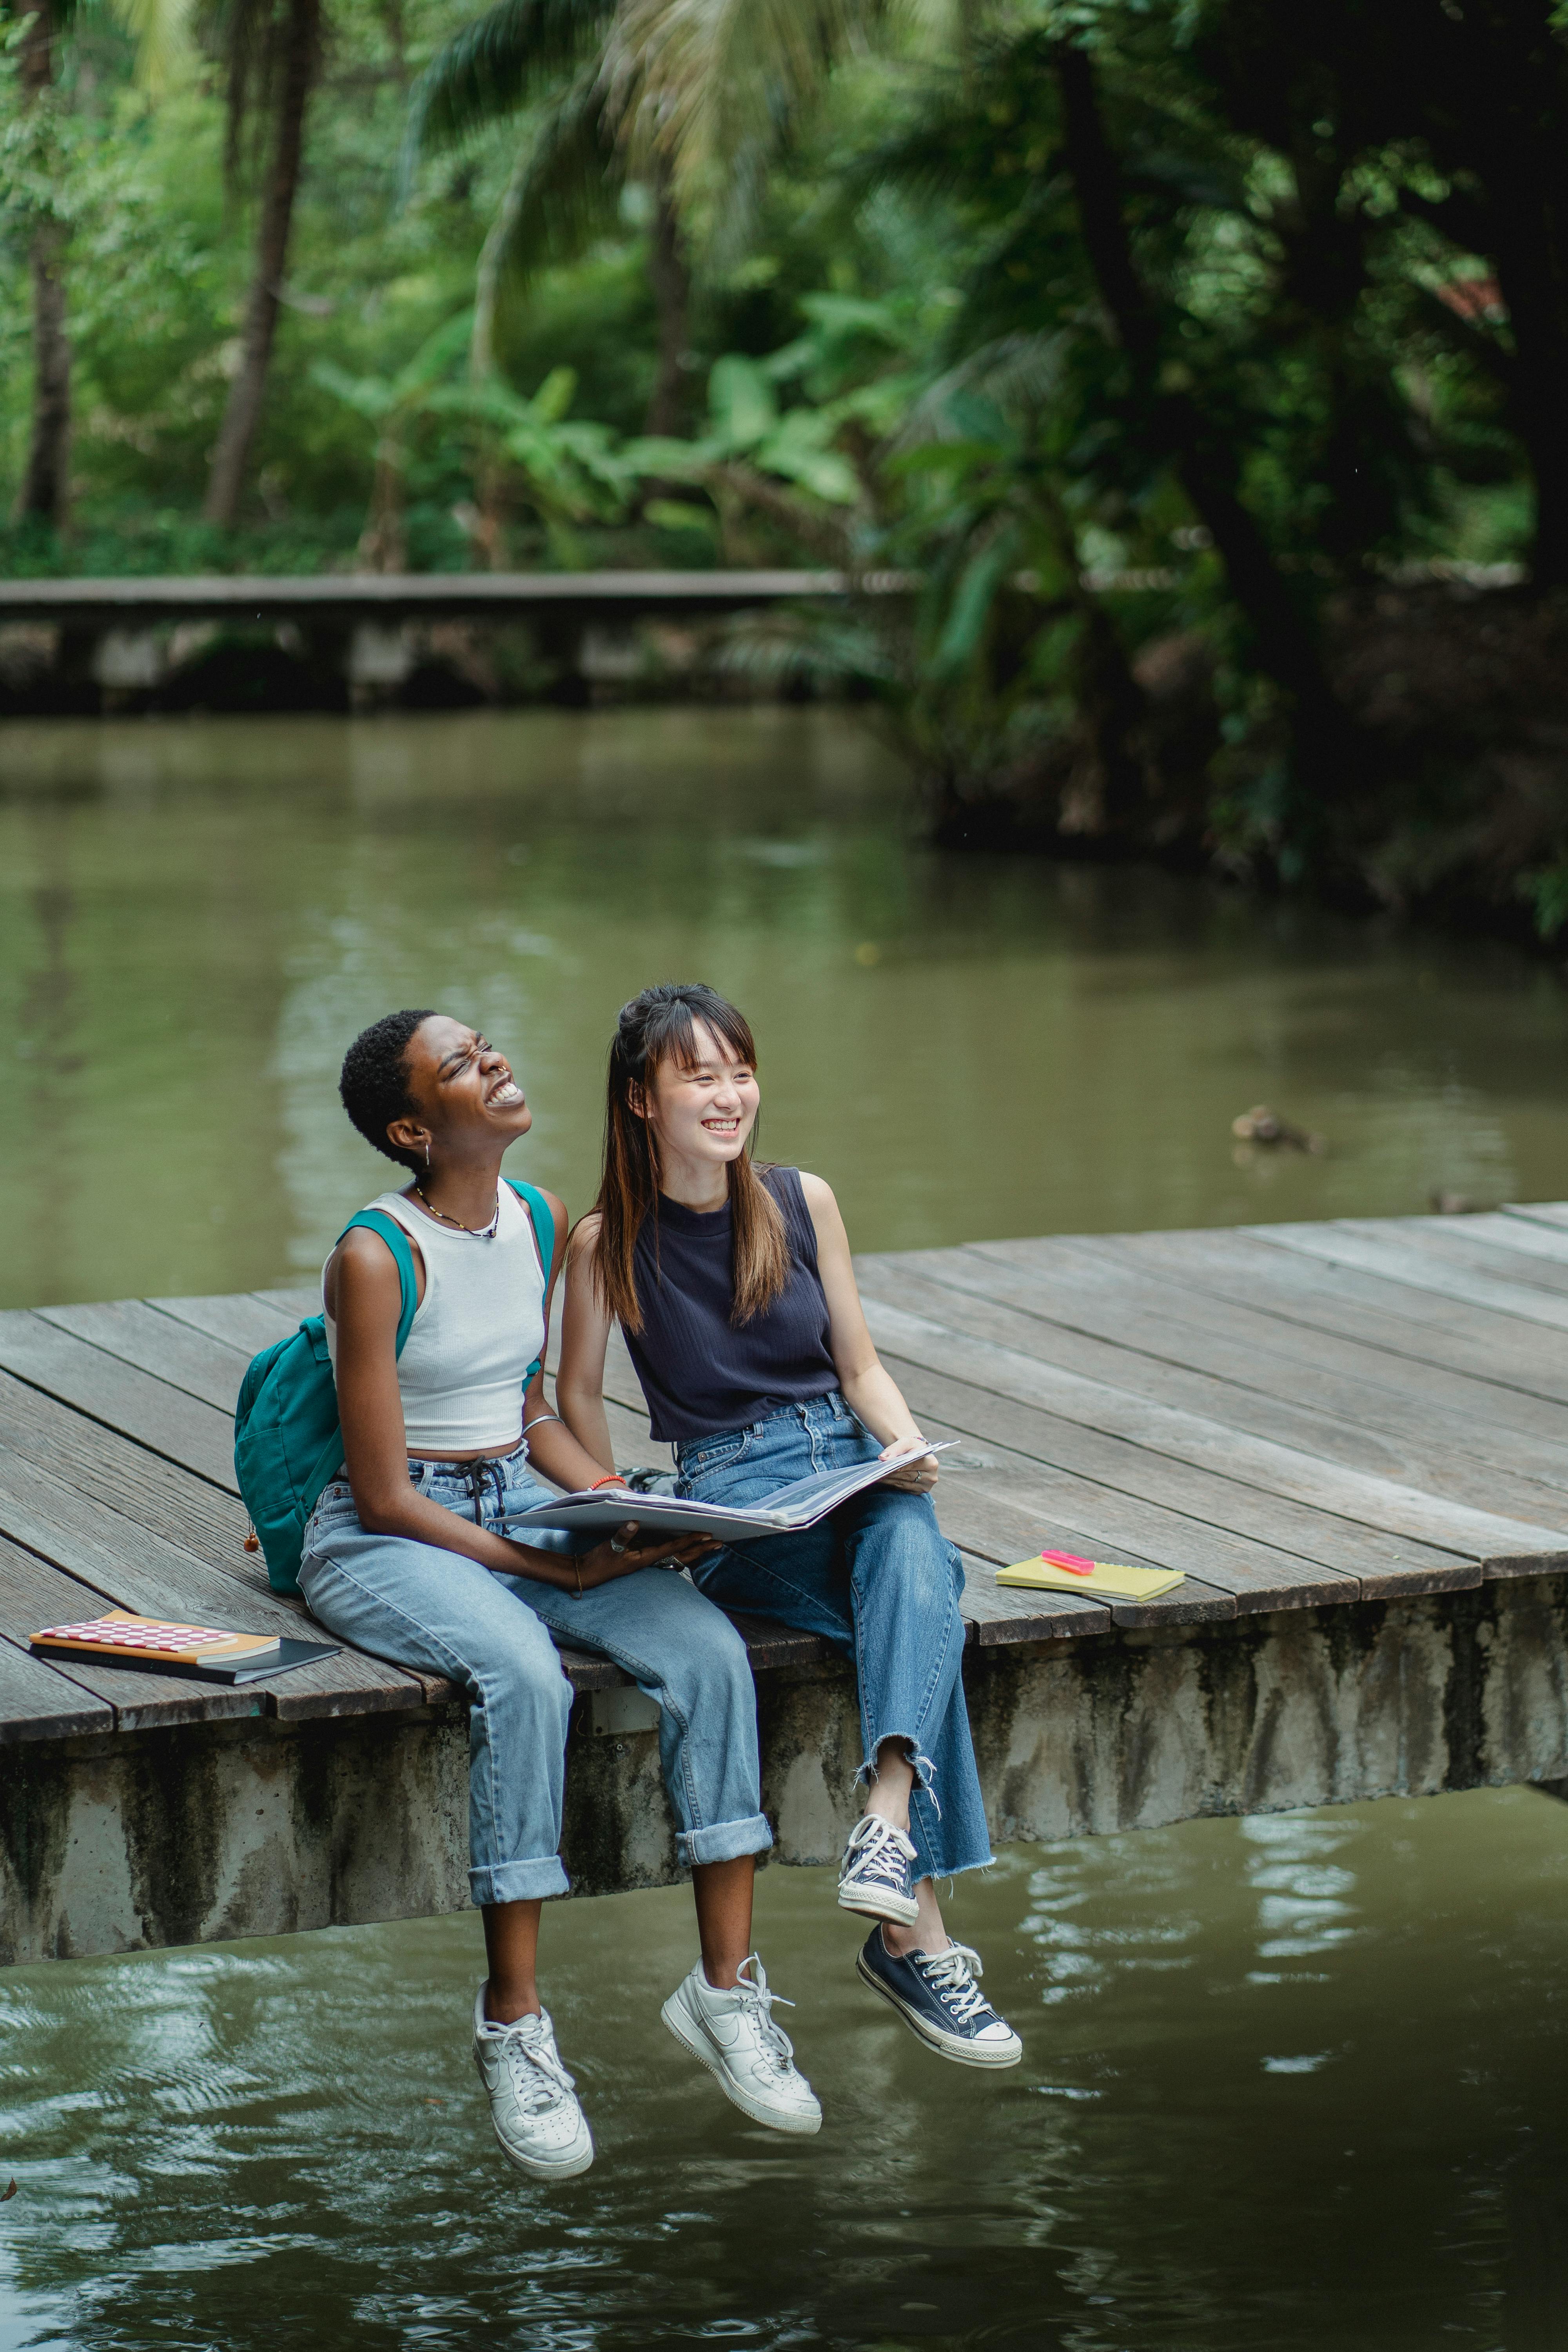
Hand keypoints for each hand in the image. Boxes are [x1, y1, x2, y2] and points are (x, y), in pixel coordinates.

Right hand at [574, 1522, 719, 1588]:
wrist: (589, 1574)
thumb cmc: (599, 1562)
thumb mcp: (609, 1547)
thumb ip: (622, 1536)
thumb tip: (634, 1522)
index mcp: (646, 1558)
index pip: (673, 1548)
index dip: (690, 1541)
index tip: (706, 1535)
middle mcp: (651, 1560)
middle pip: (682, 1555)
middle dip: (700, 1549)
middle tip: (719, 1543)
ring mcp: (648, 1560)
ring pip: (677, 1555)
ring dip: (694, 1550)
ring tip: (709, 1544)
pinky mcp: (642, 1557)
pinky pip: (667, 1553)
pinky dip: (680, 1549)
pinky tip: (685, 1545)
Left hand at [879, 1438, 938, 1493]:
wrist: (916, 1454)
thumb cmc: (912, 1447)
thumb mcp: (905, 1442)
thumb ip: (894, 1449)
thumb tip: (882, 1458)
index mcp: (932, 1464)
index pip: (912, 1466)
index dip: (899, 1467)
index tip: (886, 1467)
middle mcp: (931, 1478)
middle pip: (907, 1476)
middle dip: (892, 1474)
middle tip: (878, 1472)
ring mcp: (925, 1487)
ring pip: (903, 1484)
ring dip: (890, 1480)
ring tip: (877, 1476)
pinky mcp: (917, 1492)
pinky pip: (902, 1489)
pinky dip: (892, 1484)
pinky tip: (883, 1480)